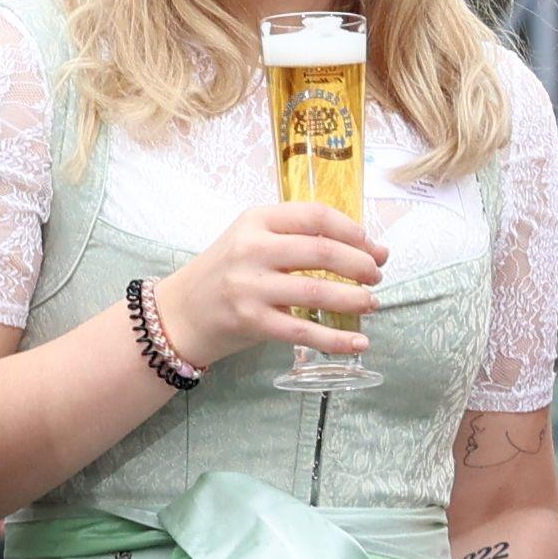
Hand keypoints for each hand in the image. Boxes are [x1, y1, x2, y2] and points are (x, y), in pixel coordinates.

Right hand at [153, 200, 387, 370]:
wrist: (181, 312)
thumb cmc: (226, 273)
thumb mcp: (254, 240)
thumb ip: (300, 239)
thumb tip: (369, 249)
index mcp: (256, 220)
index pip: (316, 216)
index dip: (354, 231)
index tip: (373, 247)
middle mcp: (253, 249)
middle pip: (323, 251)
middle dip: (361, 265)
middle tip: (377, 277)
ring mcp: (250, 286)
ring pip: (319, 291)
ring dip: (356, 299)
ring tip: (372, 303)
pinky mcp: (252, 321)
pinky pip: (305, 331)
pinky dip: (338, 340)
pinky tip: (359, 342)